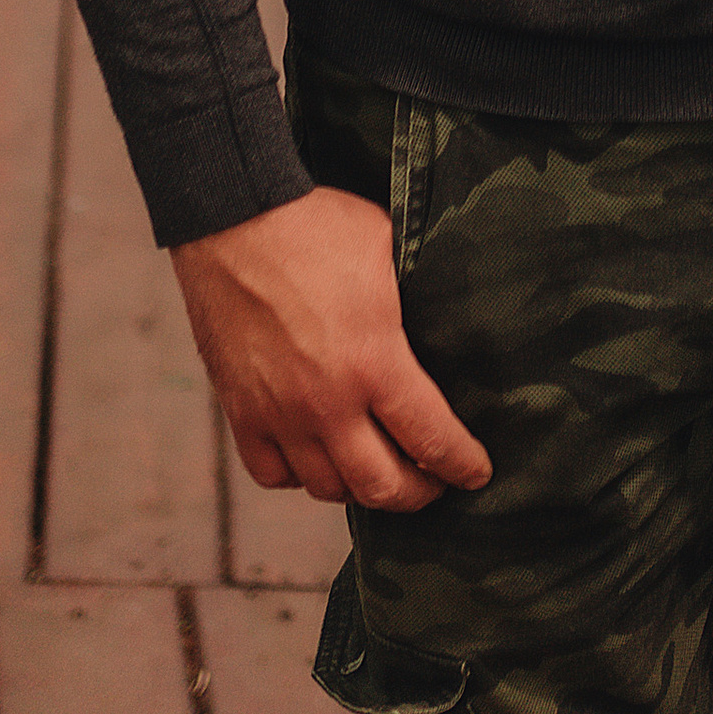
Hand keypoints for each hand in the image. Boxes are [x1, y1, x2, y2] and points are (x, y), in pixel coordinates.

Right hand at [170, 184, 492, 511]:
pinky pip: (272, 473)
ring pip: (326, 488)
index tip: (477, 474)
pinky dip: (299, 477)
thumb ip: (416, 300)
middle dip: (417, 494)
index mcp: (373, 361)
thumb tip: (449, 316)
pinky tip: (317, 460)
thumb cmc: (317, 227)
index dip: (461, 464)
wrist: (235, 219)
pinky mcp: (240, 411)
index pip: (430, 437)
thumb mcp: (391, 251)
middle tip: (433, 484)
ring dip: (360, 489)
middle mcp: (326, 402)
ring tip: (380, 473)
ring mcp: (278, 413)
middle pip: (380, 485)